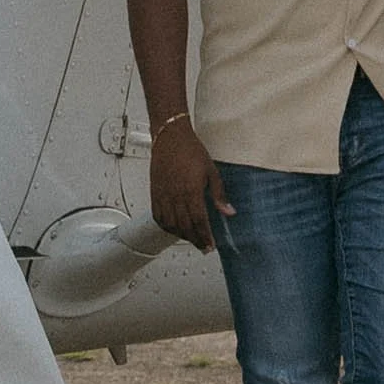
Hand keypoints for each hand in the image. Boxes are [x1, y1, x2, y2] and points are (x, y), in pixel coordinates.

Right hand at [148, 116, 232, 252]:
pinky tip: (173, 228)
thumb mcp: (211, 171)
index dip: (205, 236)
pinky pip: (158, 215)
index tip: (210, 244)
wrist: (170, 137)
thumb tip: (228, 211)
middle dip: (195, 240)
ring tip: (190, 238)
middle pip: (185, 226)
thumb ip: (219, 194)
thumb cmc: (190, 150)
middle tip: (203, 247)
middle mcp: (175, 195)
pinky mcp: (154, 192)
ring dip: (181, 235)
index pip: (199, 221)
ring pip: (170, 224)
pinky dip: (165, 226)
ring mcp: (163, 195)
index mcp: (191, 191)